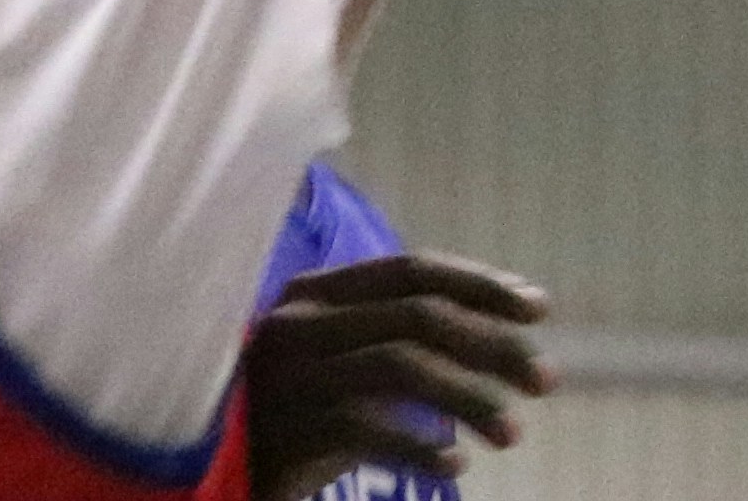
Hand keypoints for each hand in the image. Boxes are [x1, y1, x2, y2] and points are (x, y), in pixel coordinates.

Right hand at [241, 251, 553, 492]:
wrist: (201, 477)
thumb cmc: (287, 417)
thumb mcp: (340, 364)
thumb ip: (402, 336)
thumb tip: (512, 321)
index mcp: (313, 294)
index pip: (412, 270)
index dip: (481, 284)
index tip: (539, 309)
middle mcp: (295, 325)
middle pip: (419, 318)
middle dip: (493, 346)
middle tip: (546, 381)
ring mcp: (283, 378)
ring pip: (401, 369)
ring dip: (470, 400)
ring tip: (512, 433)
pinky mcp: (277, 434)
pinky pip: (364, 430)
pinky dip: (418, 447)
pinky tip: (454, 465)